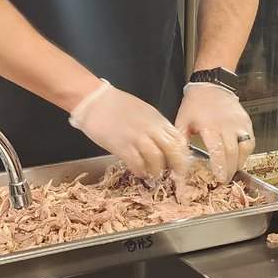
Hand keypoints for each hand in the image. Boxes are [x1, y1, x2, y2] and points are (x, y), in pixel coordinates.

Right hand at [69, 80, 189, 179]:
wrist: (94, 100)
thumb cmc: (116, 105)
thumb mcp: (144, 111)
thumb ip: (155, 126)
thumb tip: (162, 142)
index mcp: (157, 119)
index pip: (178, 139)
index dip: (183, 154)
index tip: (182, 163)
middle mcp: (151, 128)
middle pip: (172, 151)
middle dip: (177, 166)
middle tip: (175, 176)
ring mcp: (137, 138)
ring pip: (156, 160)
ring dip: (156, 171)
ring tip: (153, 175)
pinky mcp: (123, 146)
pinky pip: (137, 164)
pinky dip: (140, 171)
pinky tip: (139, 173)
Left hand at [174, 83, 254, 182]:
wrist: (210, 86)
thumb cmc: (195, 105)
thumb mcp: (182, 122)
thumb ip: (181, 143)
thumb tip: (178, 162)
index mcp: (209, 126)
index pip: (218, 150)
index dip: (220, 166)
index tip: (220, 179)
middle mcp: (227, 125)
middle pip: (232, 153)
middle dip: (229, 170)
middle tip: (224, 181)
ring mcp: (239, 124)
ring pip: (244, 148)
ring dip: (239, 163)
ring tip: (231, 171)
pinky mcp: (246, 122)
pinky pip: (250, 141)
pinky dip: (246, 153)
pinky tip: (238, 159)